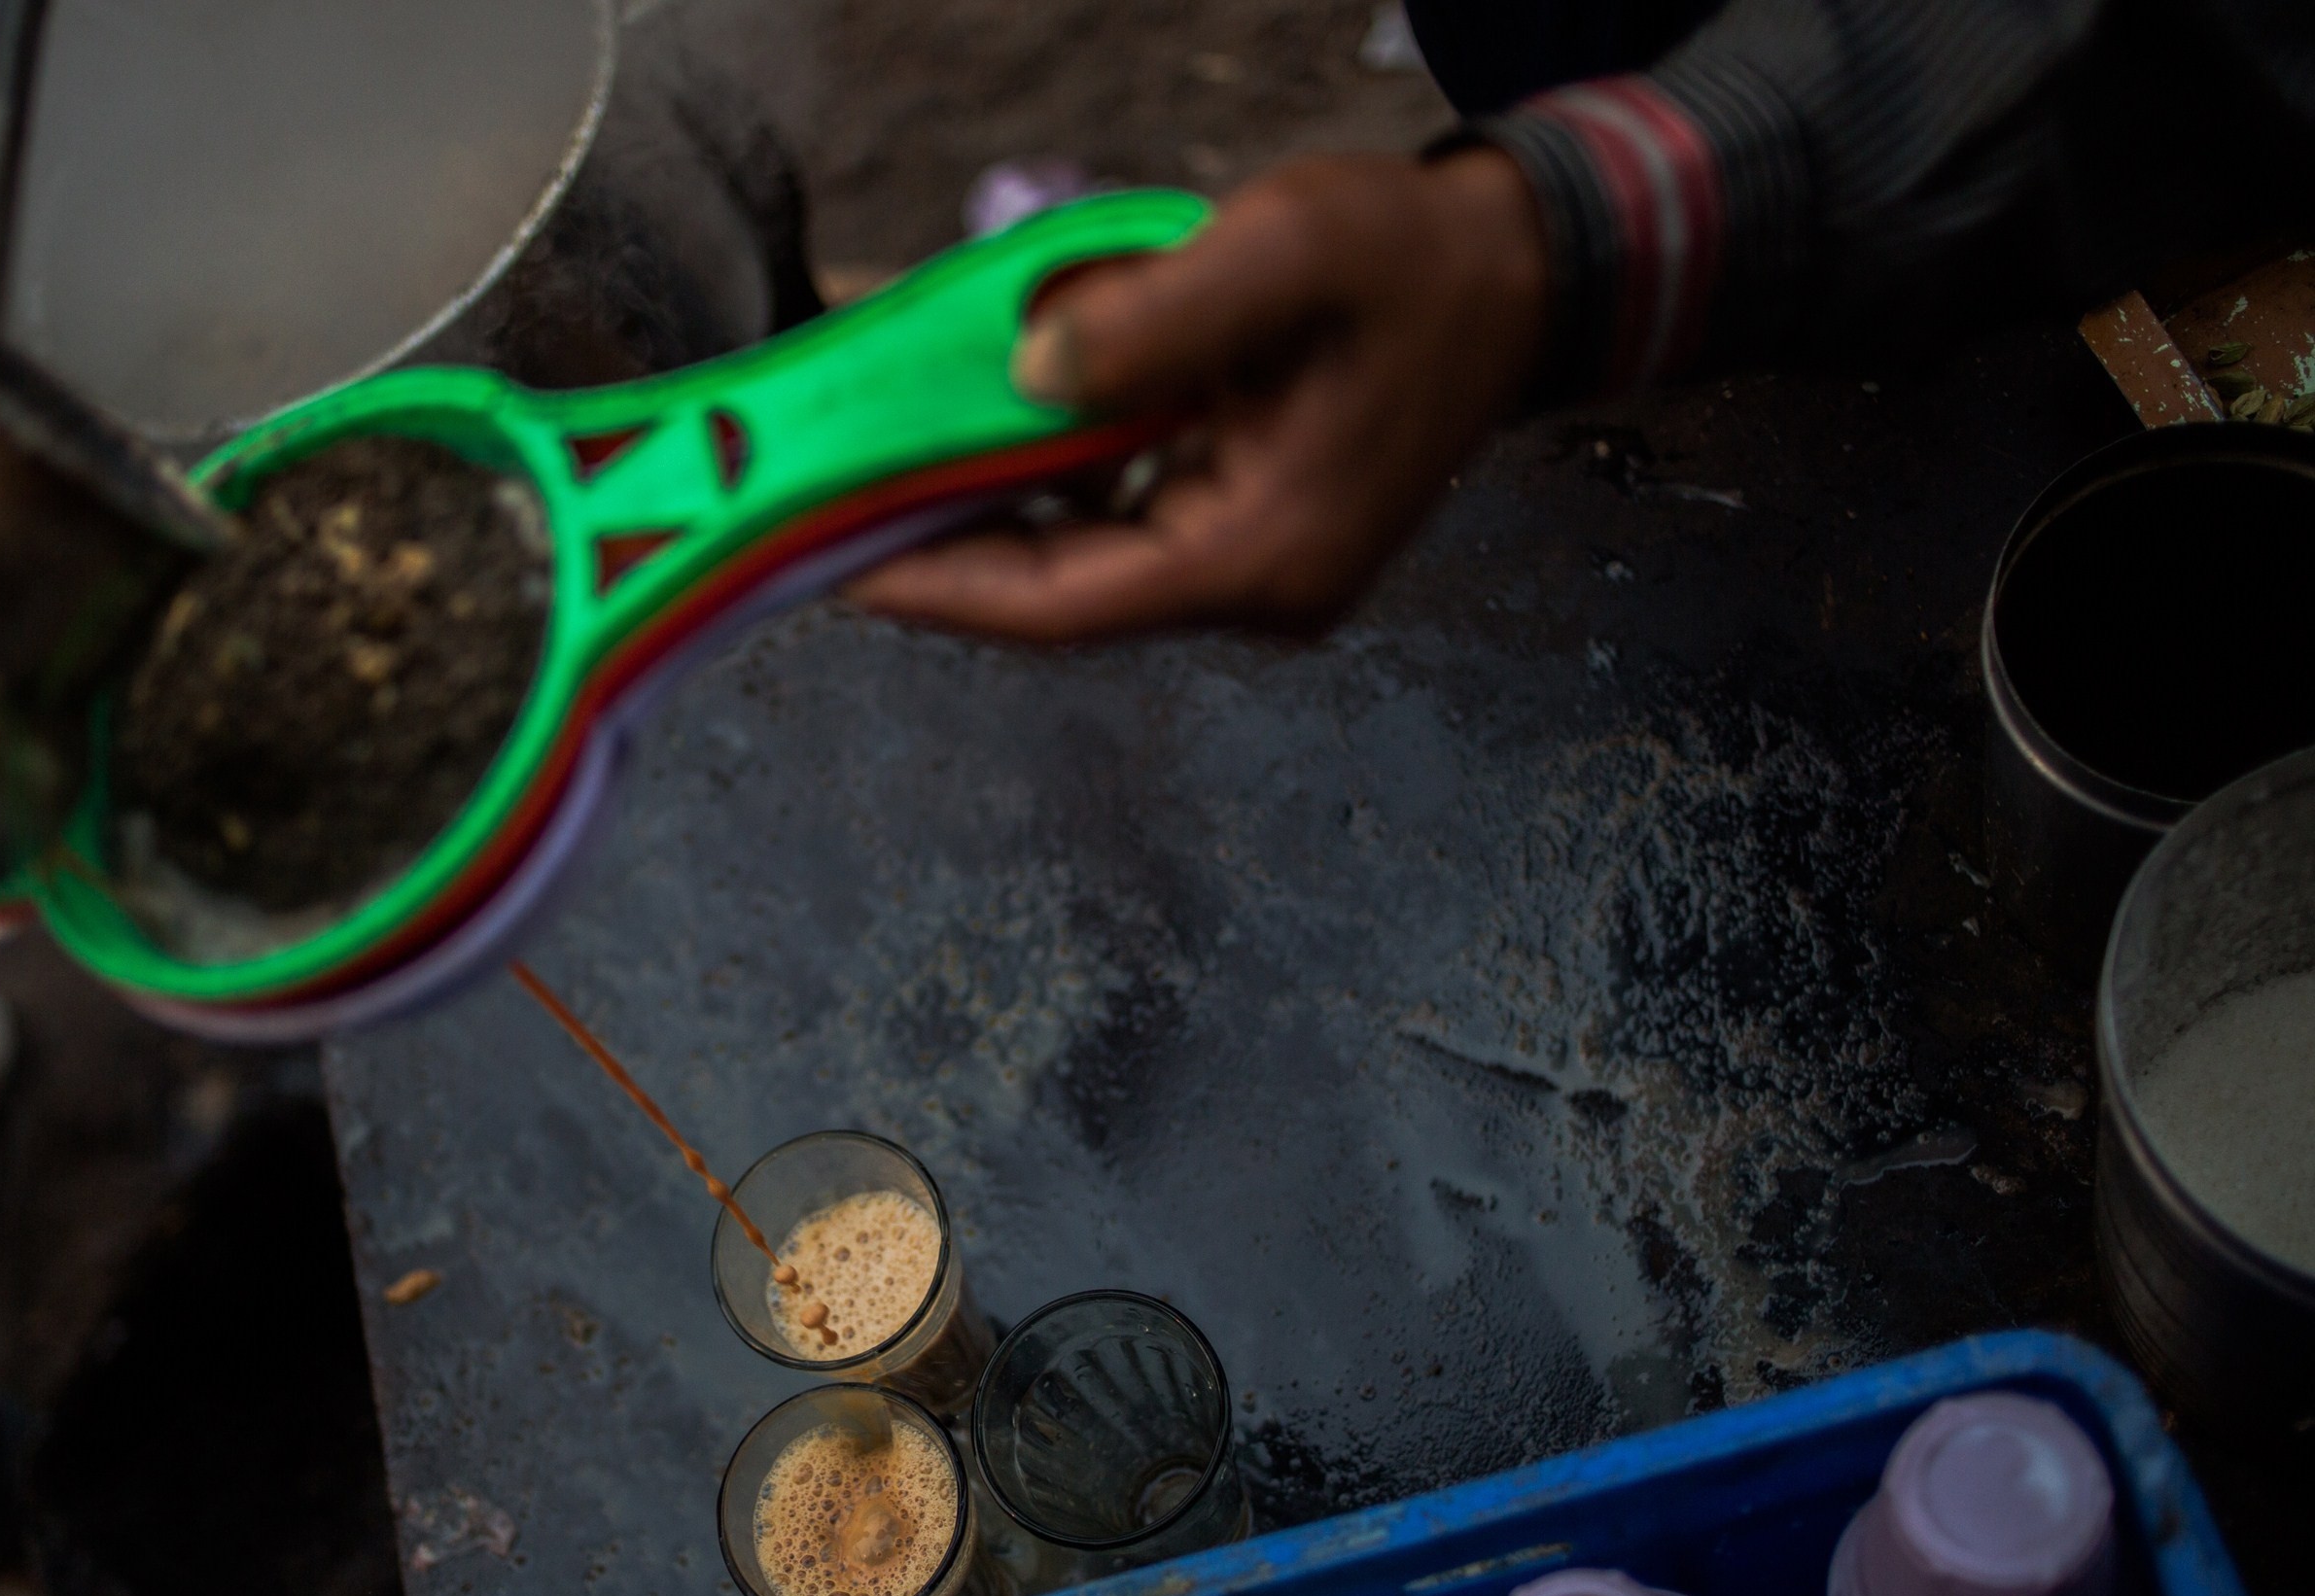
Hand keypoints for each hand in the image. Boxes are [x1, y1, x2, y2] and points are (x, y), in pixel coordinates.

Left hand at [854, 147, 1549, 641]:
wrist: (1515, 274)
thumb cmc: (1410, 257)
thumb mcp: (1285, 248)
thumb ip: (1154, 315)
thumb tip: (1026, 372)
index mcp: (1265, 554)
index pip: (1064, 606)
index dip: (939, 590)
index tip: (831, 562)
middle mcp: (1258, 589)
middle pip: (1061, 595)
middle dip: (941, 551)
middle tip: (822, 510)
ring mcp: (1255, 571)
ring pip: (1082, 563)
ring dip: (985, 517)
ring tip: (876, 473)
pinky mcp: (1247, 534)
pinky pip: (1117, 525)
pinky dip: (1043, 488)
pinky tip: (975, 442)